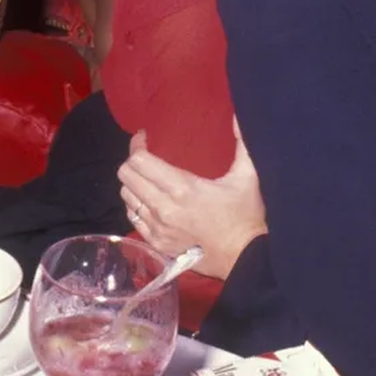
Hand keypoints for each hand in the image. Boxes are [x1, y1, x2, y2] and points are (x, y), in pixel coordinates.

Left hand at [117, 123, 266, 279]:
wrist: (245, 260)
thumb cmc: (246, 216)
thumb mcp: (249, 177)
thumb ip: (243, 143)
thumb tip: (237, 115)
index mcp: (182, 188)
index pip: (139, 161)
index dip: (137, 145)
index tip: (145, 138)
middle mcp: (163, 208)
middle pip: (126, 176)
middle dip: (132, 161)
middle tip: (145, 155)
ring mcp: (158, 228)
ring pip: (126, 196)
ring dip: (133, 183)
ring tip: (147, 177)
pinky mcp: (157, 244)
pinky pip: (133, 217)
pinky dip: (136, 205)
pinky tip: (149, 200)